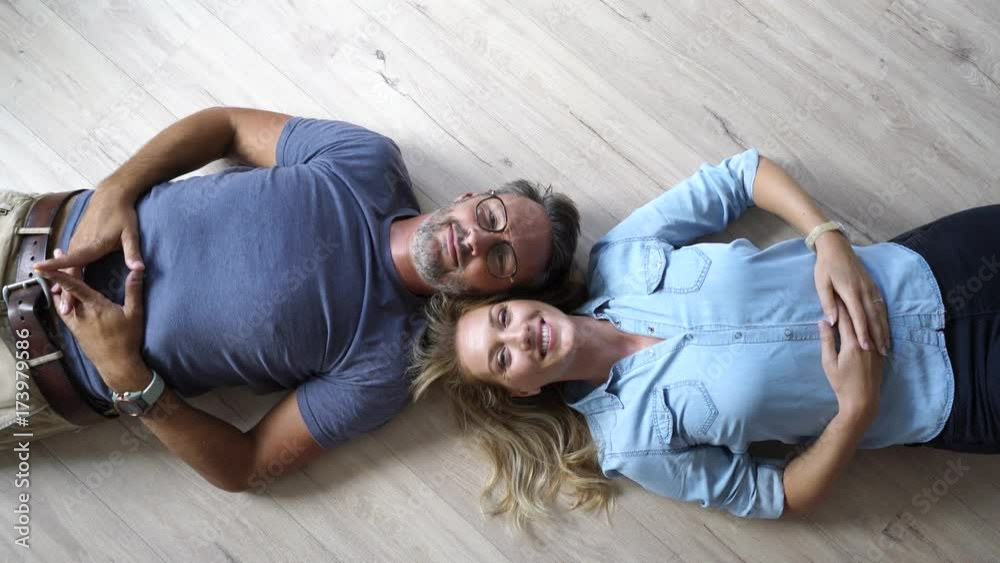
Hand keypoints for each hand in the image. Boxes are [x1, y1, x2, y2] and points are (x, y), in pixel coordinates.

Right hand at [33, 187, 144, 314]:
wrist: (112, 195)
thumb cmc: (122, 215)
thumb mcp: (131, 234)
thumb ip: (133, 252)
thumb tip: (139, 269)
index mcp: (92, 245)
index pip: (71, 261)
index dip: (56, 269)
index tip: (42, 277)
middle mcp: (80, 244)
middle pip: (70, 271)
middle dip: (66, 290)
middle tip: (65, 311)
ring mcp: (77, 241)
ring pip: (68, 266)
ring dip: (64, 283)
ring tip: (62, 302)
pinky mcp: (78, 239)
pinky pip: (70, 259)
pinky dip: (66, 272)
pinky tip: (64, 283)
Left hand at [37, 268, 148, 392]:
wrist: (117, 364)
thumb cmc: (128, 339)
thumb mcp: (135, 314)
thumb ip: (134, 291)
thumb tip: (137, 271)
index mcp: (95, 306)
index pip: (73, 286)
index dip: (58, 273)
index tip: (45, 264)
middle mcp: (81, 313)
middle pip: (65, 289)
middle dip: (58, 270)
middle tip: (58, 252)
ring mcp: (75, 323)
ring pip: (61, 300)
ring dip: (57, 285)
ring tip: (53, 271)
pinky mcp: (75, 330)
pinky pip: (63, 312)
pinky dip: (59, 300)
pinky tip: (59, 295)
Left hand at [813, 232, 889, 355]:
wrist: (837, 247)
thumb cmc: (825, 267)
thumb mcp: (821, 284)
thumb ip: (827, 302)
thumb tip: (832, 322)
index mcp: (851, 291)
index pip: (858, 317)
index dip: (863, 333)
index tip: (866, 348)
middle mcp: (864, 291)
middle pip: (873, 317)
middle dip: (878, 336)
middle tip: (881, 353)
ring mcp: (871, 288)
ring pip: (880, 312)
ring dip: (884, 329)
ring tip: (886, 345)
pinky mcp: (873, 286)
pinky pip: (881, 305)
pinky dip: (884, 318)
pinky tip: (886, 328)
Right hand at [818, 299, 884, 420]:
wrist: (863, 401)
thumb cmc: (841, 383)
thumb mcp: (828, 363)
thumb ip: (827, 341)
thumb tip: (823, 322)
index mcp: (852, 343)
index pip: (845, 318)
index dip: (839, 304)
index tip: (835, 292)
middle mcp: (867, 342)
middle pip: (858, 318)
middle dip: (850, 304)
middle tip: (844, 291)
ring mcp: (876, 347)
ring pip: (869, 324)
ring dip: (861, 312)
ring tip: (855, 300)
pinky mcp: (880, 353)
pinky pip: (876, 333)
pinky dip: (870, 323)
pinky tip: (867, 318)